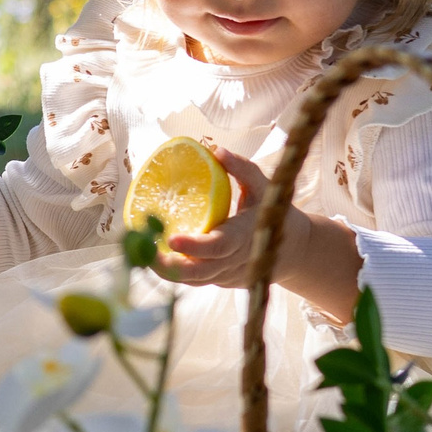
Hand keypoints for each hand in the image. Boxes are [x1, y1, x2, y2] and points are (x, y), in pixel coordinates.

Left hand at [153, 145, 305, 288]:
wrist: (293, 249)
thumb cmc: (274, 211)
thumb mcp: (264, 186)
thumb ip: (242, 169)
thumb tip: (217, 150)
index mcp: (245, 237)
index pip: (219, 247)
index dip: (195, 246)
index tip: (171, 239)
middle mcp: (235, 261)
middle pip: (199, 271)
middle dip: (169, 266)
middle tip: (143, 252)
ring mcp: (227, 275)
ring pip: (193, 280)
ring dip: (165, 271)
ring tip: (139, 252)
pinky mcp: (220, 281)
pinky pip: (194, 280)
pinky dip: (173, 272)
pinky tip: (153, 257)